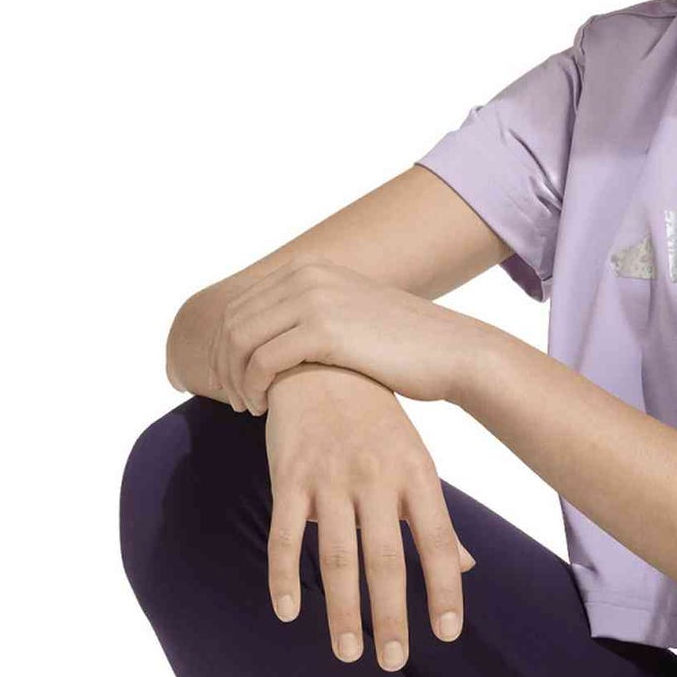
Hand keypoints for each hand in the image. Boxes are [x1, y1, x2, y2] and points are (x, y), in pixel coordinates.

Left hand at [215, 258, 485, 414]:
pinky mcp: (323, 330)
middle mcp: (306, 275)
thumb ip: (315, 315)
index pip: (239, 304)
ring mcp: (313, 299)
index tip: (234, 380)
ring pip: (241, 341)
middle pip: (232, 322)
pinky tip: (262, 408)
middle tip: (234, 399)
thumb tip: (281, 337)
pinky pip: (262, 361)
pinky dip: (252, 388)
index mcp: (309, 268)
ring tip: (246, 406)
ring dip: (234, 379)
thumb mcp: (352, 315)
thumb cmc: (407, 347)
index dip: (225, 347)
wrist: (453, 351)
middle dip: (223, 365)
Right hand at [263, 366, 476, 665]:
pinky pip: (285, 533)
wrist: (323, 362)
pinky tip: (289, 613)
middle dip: (391, 615)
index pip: (437, 542)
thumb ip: (436, 518)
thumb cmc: (378, 423)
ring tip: (349, 652)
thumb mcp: (416, 463)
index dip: (443, 589)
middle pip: (385, 559)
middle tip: (392, 661)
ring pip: (337, 554)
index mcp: (416, 476)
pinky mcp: (289, 475)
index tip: (446, 633)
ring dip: (342, 609)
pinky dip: (284, 575)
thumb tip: (465, 568)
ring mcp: (330, 477)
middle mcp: (376, 479)